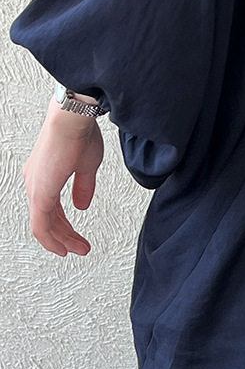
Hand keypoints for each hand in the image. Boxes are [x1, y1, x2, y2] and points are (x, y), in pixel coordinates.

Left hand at [22, 98, 104, 255]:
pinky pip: (41, 224)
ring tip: (79, 249)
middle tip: (79, 248)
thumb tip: (81, 205)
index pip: (50, 210)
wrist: (72, 119)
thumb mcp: (86, 167)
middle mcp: (35, 181)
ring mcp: (35, 187)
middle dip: (64, 237)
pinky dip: (52, 239)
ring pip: (44, 225)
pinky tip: (64, 247)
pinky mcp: (40, 192)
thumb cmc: (78, 133)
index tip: (75, 239)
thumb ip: (83, 188)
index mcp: (43, 175)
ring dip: (62, 240)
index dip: (63, 228)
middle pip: (46, 220)